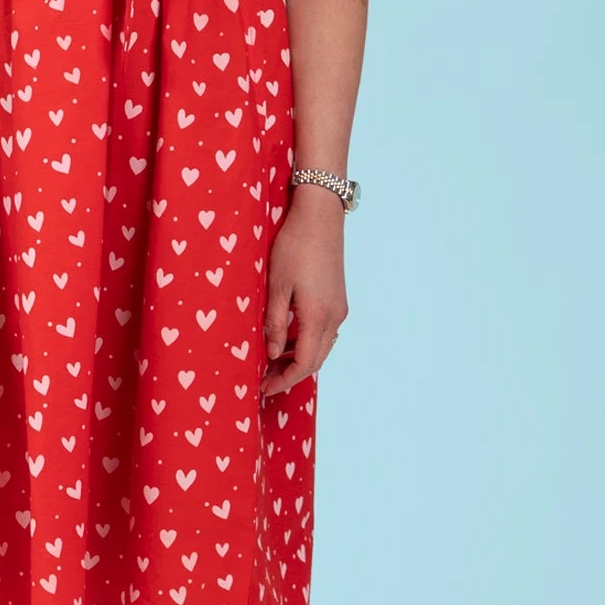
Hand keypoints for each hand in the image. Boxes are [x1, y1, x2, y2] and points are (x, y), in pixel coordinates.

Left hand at [262, 191, 347, 397]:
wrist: (320, 215)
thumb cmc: (294, 246)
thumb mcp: (276, 286)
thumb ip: (275, 323)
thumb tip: (272, 354)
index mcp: (318, 316)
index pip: (305, 364)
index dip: (285, 380)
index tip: (264, 388)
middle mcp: (335, 316)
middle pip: (316, 359)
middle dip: (291, 374)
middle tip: (265, 380)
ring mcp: (339, 307)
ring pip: (321, 346)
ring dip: (299, 358)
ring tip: (272, 362)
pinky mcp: (338, 298)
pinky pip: (324, 331)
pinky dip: (306, 342)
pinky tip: (287, 338)